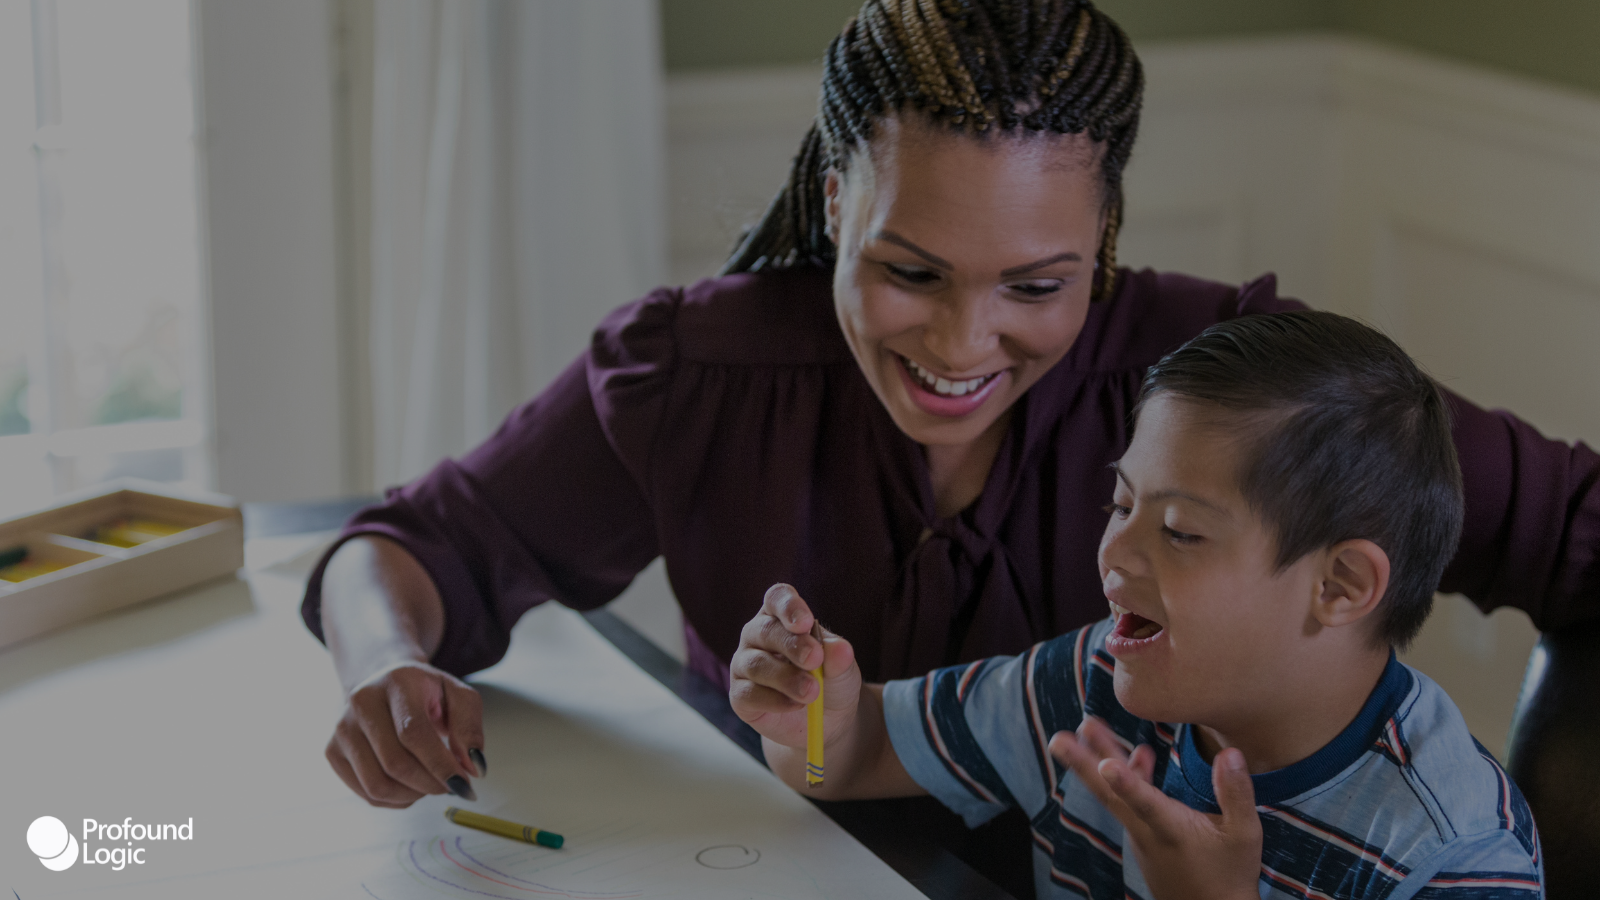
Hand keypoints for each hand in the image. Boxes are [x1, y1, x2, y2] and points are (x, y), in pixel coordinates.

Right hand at [326, 661, 484, 807]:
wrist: (383, 680)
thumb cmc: (426, 692)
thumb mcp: (458, 696)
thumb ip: (470, 728)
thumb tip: (473, 767)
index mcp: (395, 683)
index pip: (413, 733)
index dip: (440, 764)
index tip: (464, 784)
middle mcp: (361, 703)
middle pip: (395, 764)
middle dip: (431, 784)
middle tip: (453, 785)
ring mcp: (341, 729)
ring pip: (377, 785)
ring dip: (413, 795)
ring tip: (431, 782)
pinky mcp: (331, 752)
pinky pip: (366, 794)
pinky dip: (396, 800)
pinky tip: (411, 784)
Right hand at [729, 583, 860, 750]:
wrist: (826, 720)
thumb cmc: (831, 680)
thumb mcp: (842, 667)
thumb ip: (839, 657)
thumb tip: (841, 649)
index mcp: (781, 616)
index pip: (777, 598)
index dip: (788, 606)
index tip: (805, 623)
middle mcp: (757, 635)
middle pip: (766, 630)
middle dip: (792, 645)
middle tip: (814, 660)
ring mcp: (744, 664)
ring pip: (757, 665)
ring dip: (786, 678)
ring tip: (812, 692)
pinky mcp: (740, 695)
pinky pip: (750, 694)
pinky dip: (775, 700)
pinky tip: (796, 705)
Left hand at [1049, 717, 1261, 899]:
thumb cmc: (1230, 876)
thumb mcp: (1244, 835)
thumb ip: (1236, 793)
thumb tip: (1230, 753)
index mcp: (1172, 830)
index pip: (1146, 803)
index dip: (1128, 782)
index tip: (1106, 763)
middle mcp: (1148, 832)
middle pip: (1111, 795)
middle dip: (1083, 765)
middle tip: (1058, 740)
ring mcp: (1140, 836)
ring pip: (1116, 795)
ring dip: (1101, 761)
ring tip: (1087, 728)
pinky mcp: (1143, 839)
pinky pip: (1128, 804)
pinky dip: (1127, 779)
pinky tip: (1138, 754)